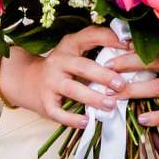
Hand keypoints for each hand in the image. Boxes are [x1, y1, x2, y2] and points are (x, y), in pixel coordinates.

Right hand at [3, 27, 140, 129]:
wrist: (26, 81)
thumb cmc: (63, 67)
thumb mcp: (75, 52)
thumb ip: (97, 49)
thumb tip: (132, 50)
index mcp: (70, 45)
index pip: (91, 36)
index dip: (111, 39)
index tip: (131, 45)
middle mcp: (59, 61)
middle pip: (82, 66)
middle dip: (103, 75)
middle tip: (122, 84)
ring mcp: (50, 82)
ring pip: (72, 90)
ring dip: (92, 98)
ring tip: (111, 105)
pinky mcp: (45, 103)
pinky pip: (59, 112)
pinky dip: (72, 119)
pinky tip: (86, 122)